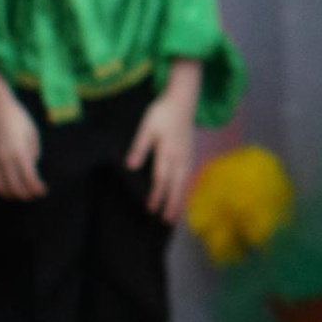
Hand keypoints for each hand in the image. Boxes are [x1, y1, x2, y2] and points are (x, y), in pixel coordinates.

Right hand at [0, 64, 44, 199]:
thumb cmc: (16, 117)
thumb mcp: (32, 133)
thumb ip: (33, 153)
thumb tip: (32, 169)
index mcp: (19, 152)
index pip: (30, 180)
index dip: (38, 189)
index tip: (44, 191)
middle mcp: (3, 160)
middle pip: (16, 189)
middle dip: (27, 195)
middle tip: (34, 194)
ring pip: (0, 189)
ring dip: (12, 195)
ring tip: (21, 193)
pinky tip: (6, 184)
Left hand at [125, 66, 202, 221]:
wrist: (183, 100)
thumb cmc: (161, 113)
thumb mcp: (146, 127)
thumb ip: (139, 147)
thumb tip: (130, 166)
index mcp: (167, 151)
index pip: (160, 178)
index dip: (156, 194)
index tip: (150, 209)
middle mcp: (179, 157)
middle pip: (175, 184)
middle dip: (171, 203)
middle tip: (166, 221)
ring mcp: (187, 155)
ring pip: (183, 181)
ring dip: (179, 199)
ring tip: (176, 215)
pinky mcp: (191, 153)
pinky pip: (188, 175)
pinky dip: (185, 188)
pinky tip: (182, 194)